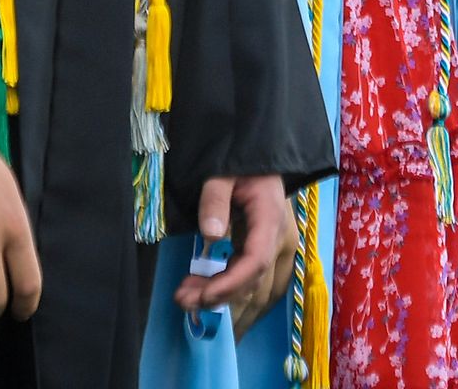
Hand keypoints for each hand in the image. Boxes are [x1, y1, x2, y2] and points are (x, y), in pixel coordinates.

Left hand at [177, 174, 298, 334]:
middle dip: (219, 296)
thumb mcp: (222, 173)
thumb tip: (211, 235)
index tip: (206, 294)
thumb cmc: (240, 163)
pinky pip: (245, 277)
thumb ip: (215, 200)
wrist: (260, 158)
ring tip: (184, 297)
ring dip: (220, 296)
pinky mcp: (258, 250)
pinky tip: (199, 288)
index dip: (233, 282)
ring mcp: (269, 246)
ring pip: (251, 284)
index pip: (257, 259)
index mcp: (269, 217)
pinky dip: (223, 287)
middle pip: (253, 279)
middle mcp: (275, 237)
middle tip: (183, 300)